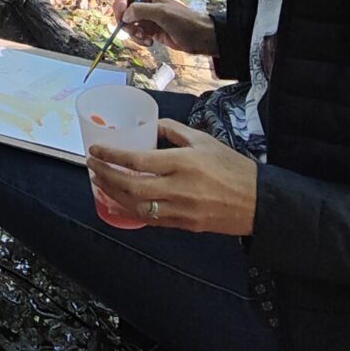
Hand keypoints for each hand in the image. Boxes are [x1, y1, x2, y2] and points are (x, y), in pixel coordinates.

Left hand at [86, 120, 258, 235]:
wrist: (258, 202)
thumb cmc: (232, 167)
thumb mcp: (204, 140)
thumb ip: (174, 131)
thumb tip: (152, 125)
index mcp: (183, 163)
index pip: (137, 160)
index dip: (112, 155)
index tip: (95, 149)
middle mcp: (178, 188)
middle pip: (131, 186)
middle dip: (105, 176)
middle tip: (92, 165)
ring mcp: (180, 210)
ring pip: (136, 207)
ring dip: (112, 194)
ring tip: (98, 182)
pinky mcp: (183, 225)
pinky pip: (149, 220)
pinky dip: (128, 212)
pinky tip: (116, 203)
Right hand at [109, 0, 214, 55]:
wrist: (200, 38)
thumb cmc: (184, 21)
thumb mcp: (161, 12)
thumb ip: (140, 10)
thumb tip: (124, 16)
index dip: (119, 3)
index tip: (122, 16)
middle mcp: (145, 2)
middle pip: (122, 9)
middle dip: (125, 21)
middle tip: (132, 30)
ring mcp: (146, 16)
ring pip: (127, 23)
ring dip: (132, 33)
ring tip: (144, 38)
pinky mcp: (148, 29)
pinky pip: (135, 33)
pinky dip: (138, 39)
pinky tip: (150, 41)